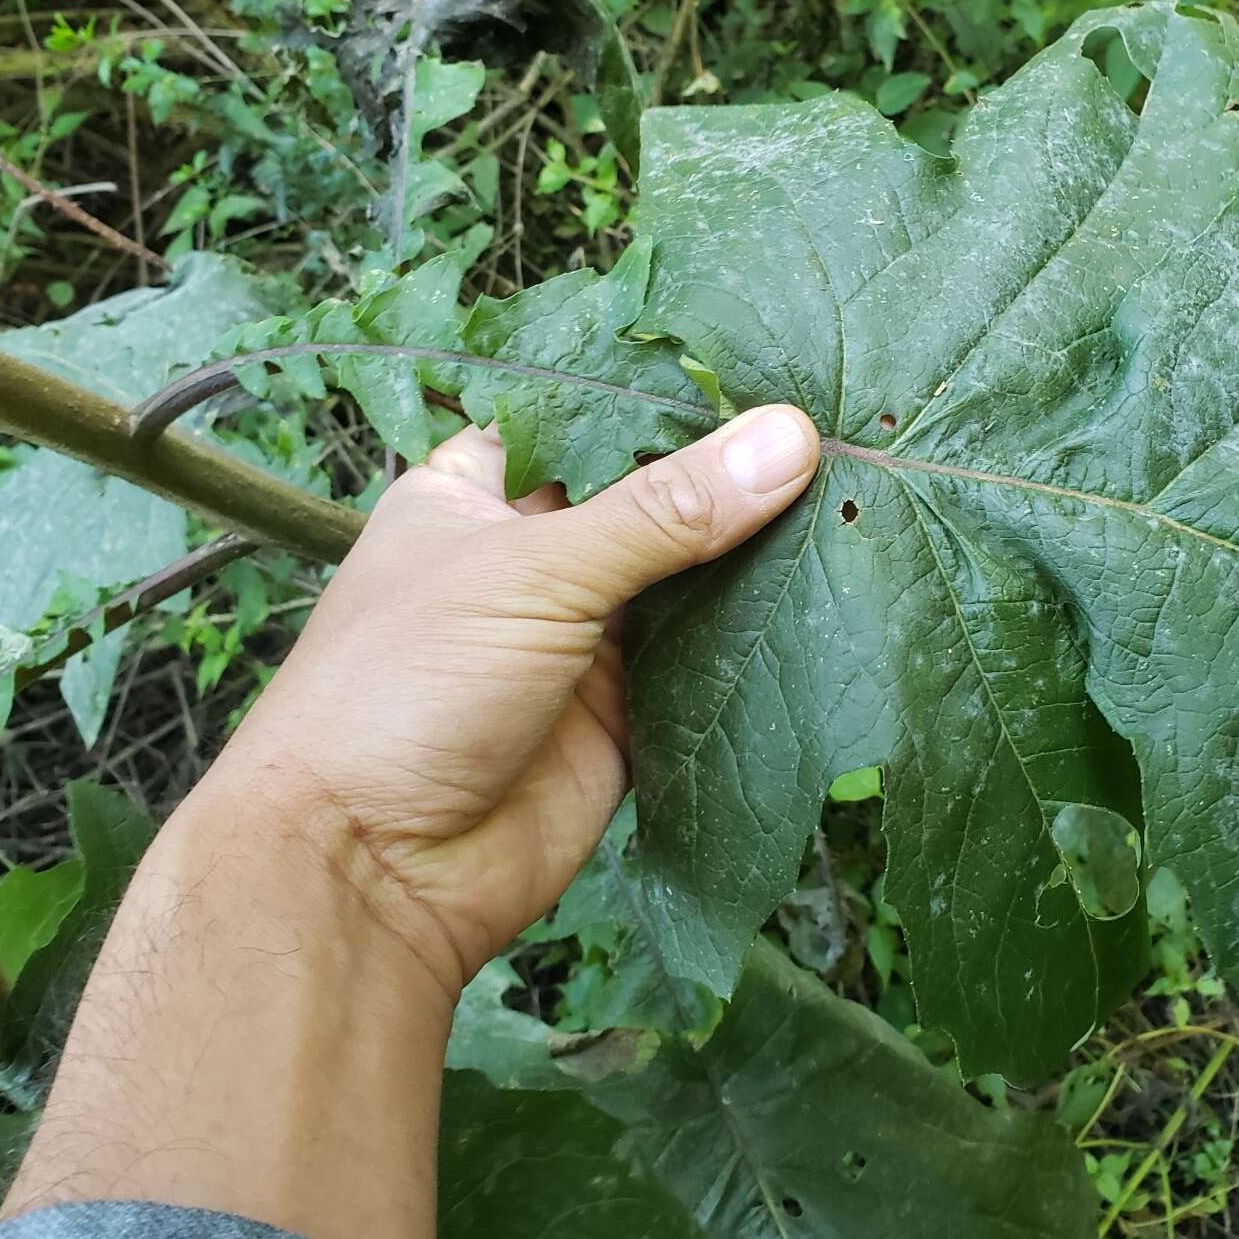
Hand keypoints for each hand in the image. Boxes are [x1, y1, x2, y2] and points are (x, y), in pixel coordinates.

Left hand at [201, 402, 821, 995]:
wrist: (372, 874)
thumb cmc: (405, 688)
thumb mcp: (534, 571)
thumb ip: (665, 510)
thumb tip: (791, 435)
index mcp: (480, 493)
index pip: (591, 418)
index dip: (673, 398)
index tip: (780, 365)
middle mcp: (535, 558)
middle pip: (654, 501)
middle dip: (735, 479)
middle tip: (851, 425)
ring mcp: (584, 641)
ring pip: (691, 583)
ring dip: (759, 558)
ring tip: (865, 495)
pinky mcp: (627, 718)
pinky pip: (708, 668)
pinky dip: (759, 645)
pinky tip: (833, 597)